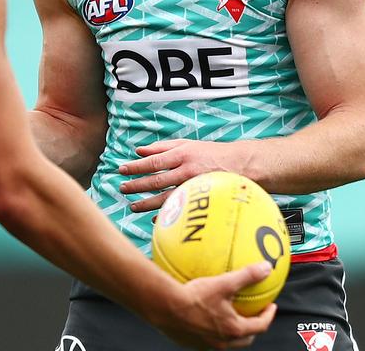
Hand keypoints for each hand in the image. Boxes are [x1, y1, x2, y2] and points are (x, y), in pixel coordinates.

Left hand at [118, 139, 249, 212]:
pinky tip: (154, 220)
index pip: (153, 162)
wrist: (243, 165)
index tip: (121, 169)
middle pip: (157, 181)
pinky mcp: (203, 199)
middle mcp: (187, 170)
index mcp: (182, 155)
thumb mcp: (187, 144)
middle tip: (122, 189)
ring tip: (132, 207)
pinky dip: (167, 215)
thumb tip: (138, 150)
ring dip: (147, 204)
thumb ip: (162, 147)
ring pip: (166, 198)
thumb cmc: (211, 153)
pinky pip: (181, 209)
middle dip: (137, 185)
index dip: (136, 166)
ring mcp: (195, 186)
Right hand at [161, 261, 276, 349]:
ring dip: (231, 330)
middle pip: (245, 338)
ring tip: (229, 316)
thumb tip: (266, 267)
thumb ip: (247, 275)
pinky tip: (203, 316)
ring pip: (226, 341)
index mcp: (233, 329)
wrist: (165, 307)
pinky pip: (206, 338)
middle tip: (253, 313)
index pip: (260, 326)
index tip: (271, 306)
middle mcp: (222, 341)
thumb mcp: (223, 283)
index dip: (268, 316)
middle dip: (252, 327)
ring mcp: (206, 344)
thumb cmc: (194, 297)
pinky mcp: (191, 342)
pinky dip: (211, 329)